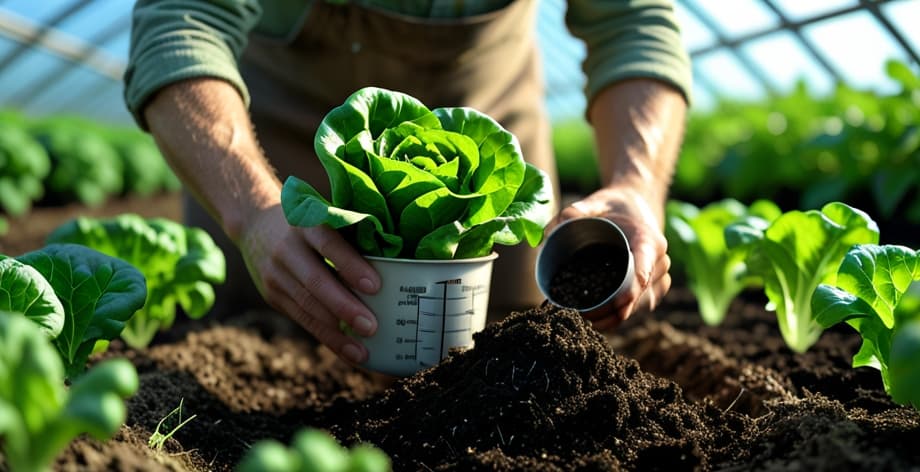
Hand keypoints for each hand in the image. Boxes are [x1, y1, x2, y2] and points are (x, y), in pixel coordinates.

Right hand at [237, 204, 381, 364]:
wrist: (254, 222)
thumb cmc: (308, 222)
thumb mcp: (322, 216)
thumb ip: (348, 235)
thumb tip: (394, 264)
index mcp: (305, 223)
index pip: (329, 243)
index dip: (351, 265)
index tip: (375, 285)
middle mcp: (287, 249)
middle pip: (316, 281)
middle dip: (345, 307)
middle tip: (371, 326)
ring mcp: (276, 274)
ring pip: (307, 306)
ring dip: (336, 332)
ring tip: (362, 349)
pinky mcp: (272, 295)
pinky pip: (302, 319)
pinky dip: (326, 337)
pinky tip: (347, 351)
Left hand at [549, 185, 669, 329]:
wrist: (635, 206)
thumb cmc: (613, 205)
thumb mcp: (594, 203)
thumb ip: (574, 211)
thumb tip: (551, 232)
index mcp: (649, 240)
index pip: (644, 271)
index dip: (631, 292)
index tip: (615, 307)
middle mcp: (660, 261)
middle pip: (639, 295)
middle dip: (612, 310)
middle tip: (579, 316)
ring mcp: (659, 277)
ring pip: (639, 306)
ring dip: (614, 318)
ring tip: (583, 321)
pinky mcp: (655, 289)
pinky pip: (640, 309)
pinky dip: (619, 317)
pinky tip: (596, 322)